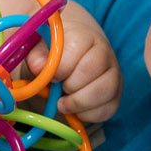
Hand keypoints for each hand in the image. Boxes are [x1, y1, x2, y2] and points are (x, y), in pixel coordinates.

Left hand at [31, 0, 122, 122]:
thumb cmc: (51, 52)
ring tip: (62, 102)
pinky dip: (87, 114)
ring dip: (79, 103)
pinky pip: (107, 109)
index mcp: (84, 35)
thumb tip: (38, 67)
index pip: (78, 47)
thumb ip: (35, 55)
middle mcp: (104, 53)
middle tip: (56, 88)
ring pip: (106, 91)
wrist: (71, 56)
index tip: (50, 76)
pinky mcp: (114, 95)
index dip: (61, 66)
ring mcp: (113, 74)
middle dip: (69, 84)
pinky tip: (74, 109)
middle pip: (93, 69)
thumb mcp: (37, 48)